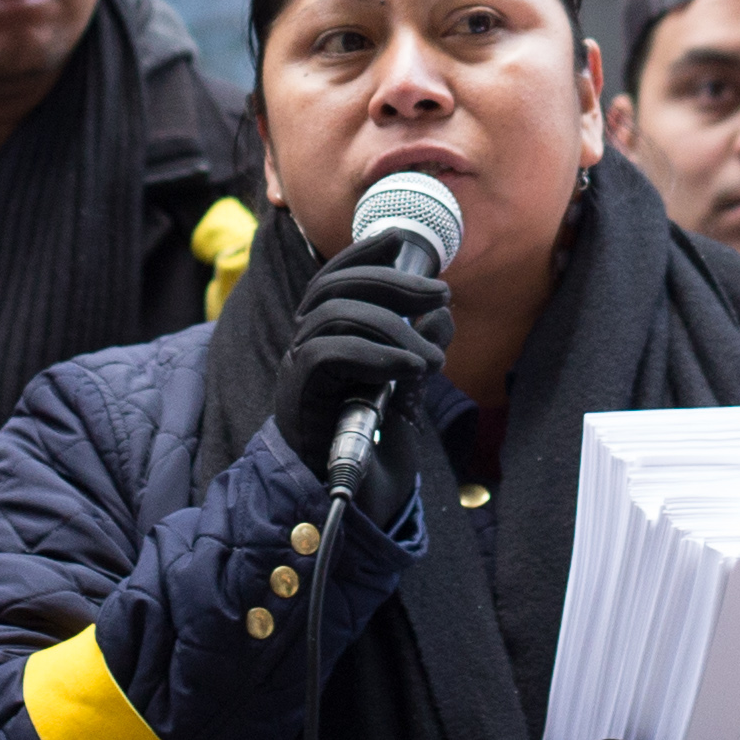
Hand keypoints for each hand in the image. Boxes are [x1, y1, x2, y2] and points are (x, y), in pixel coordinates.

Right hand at [270, 235, 452, 516]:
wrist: (351, 499)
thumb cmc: (373, 439)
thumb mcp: (408, 385)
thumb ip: (419, 348)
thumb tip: (441, 315)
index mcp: (328, 332)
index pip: (336, 274)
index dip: (365, 250)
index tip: (403, 239)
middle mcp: (306, 342)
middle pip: (334, 284)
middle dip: (392, 280)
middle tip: (442, 294)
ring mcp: (298, 368)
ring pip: (333, 314)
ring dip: (393, 325)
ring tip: (433, 357)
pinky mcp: (299, 396)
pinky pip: (327, 354)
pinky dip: (375, 353)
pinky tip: (410, 368)